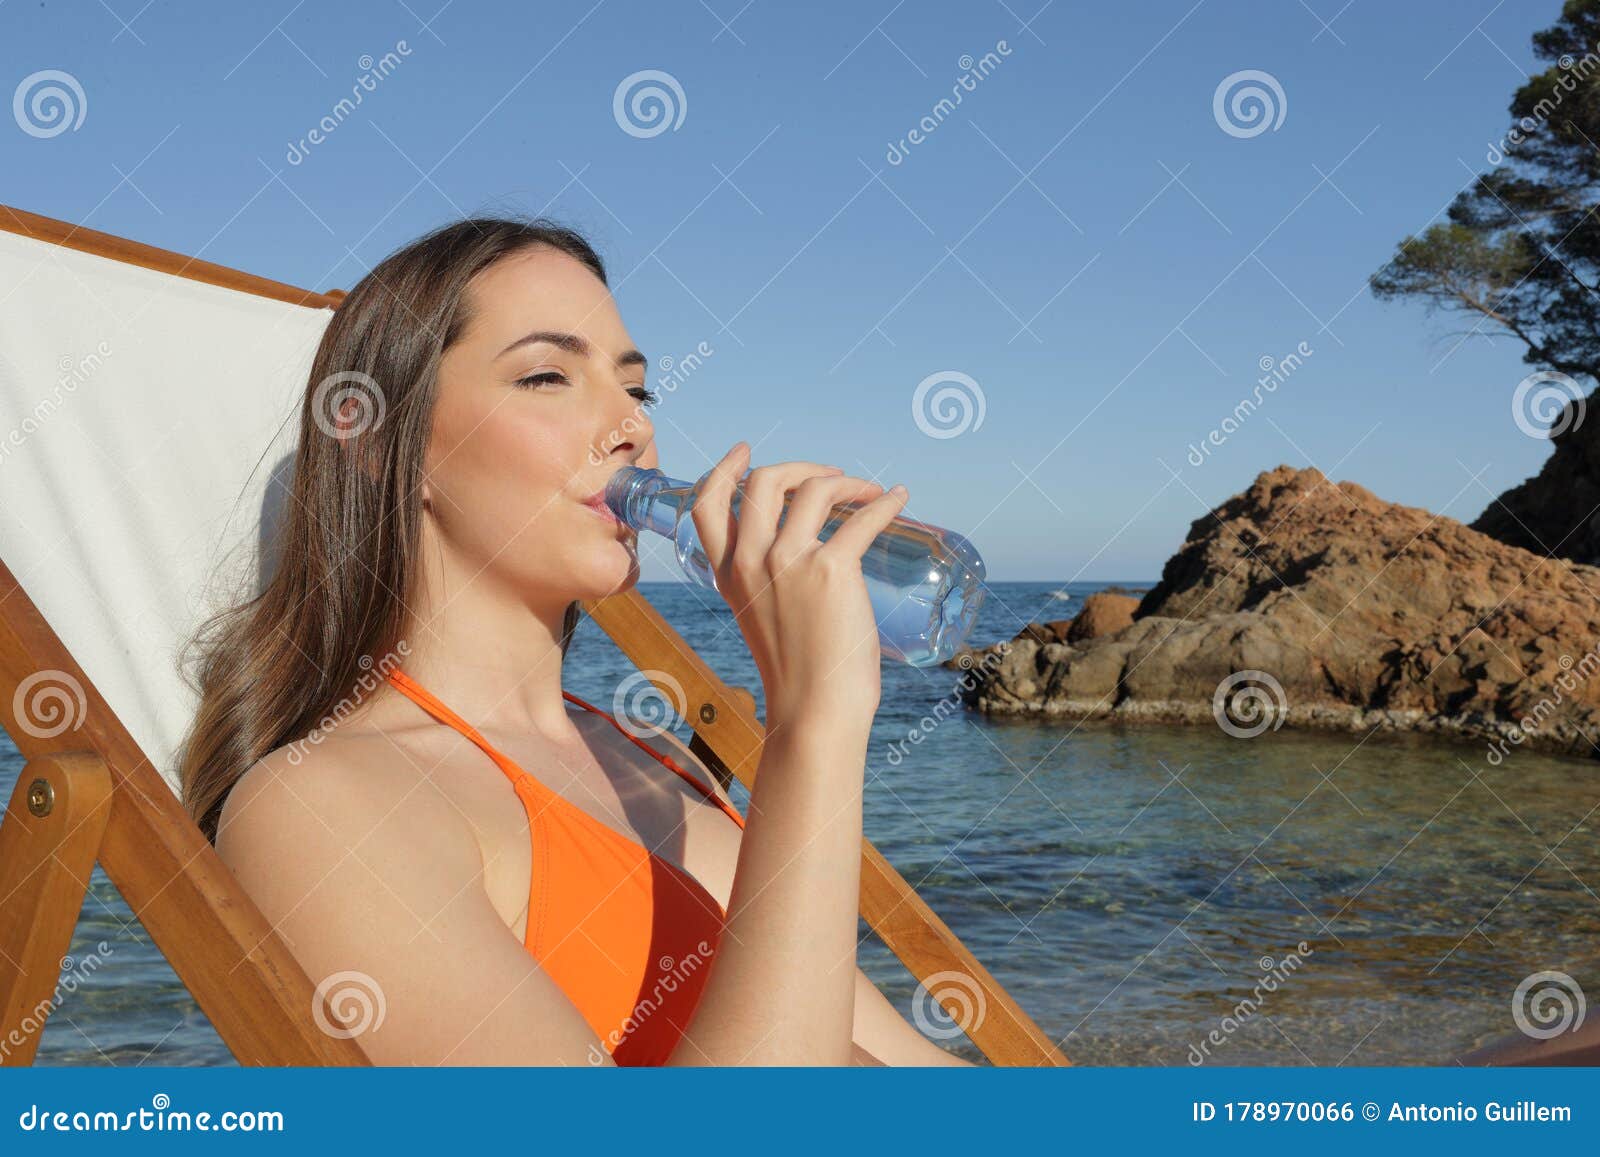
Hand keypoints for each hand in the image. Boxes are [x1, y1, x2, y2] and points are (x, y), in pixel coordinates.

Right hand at [690, 442, 908, 735]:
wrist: (815, 710)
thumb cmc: (797, 674)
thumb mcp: (761, 620)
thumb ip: (766, 587)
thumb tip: (806, 559)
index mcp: (729, 574)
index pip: (708, 505)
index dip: (724, 470)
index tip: (746, 451)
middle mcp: (751, 561)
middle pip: (764, 482)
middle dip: (799, 467)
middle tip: (828, 476)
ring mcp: (789, 562)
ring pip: (813, 488)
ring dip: (845, 481)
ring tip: (866, 491)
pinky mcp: (831, 570)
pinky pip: (862, 518)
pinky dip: (884, 503)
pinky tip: (898, 499)